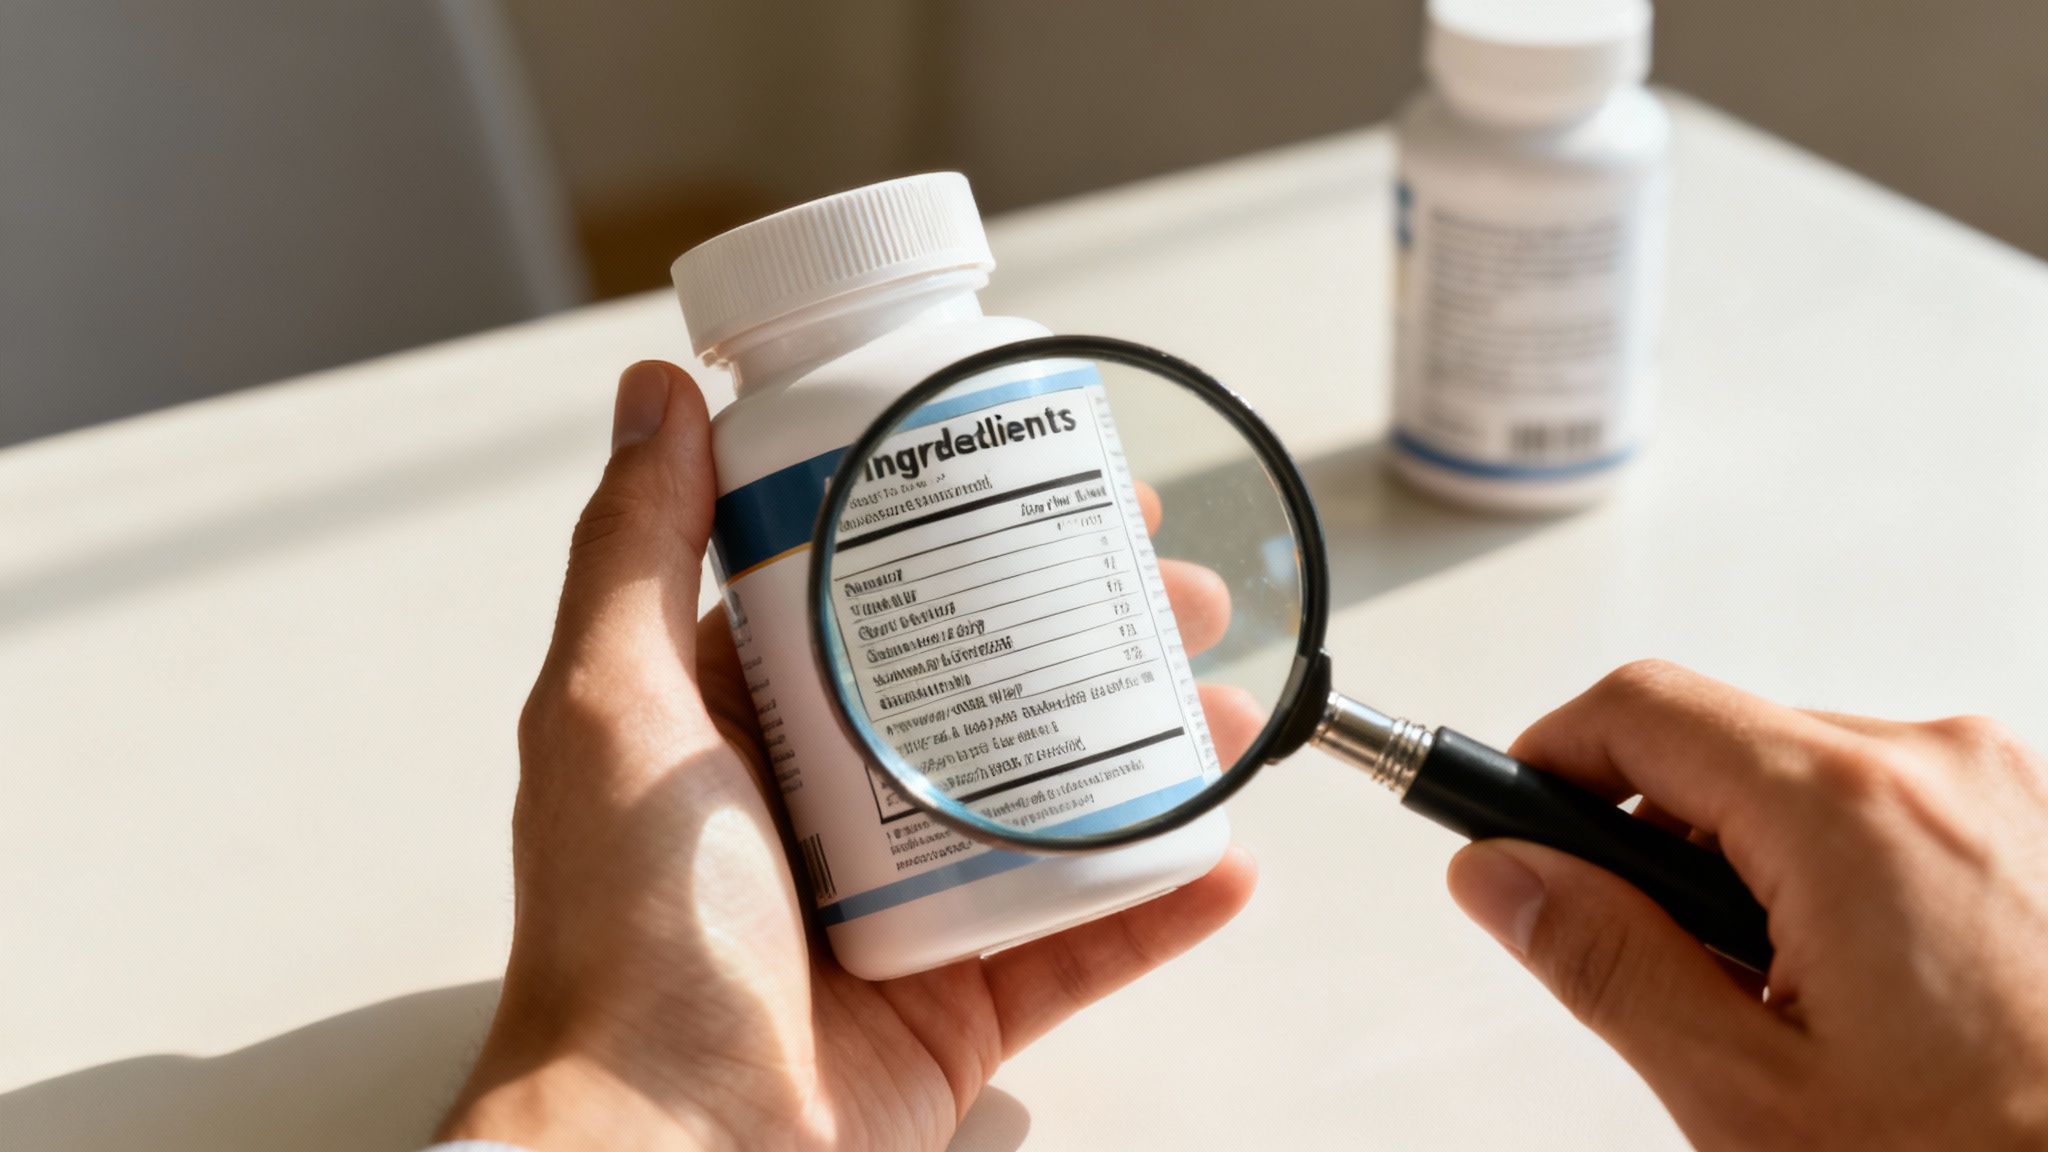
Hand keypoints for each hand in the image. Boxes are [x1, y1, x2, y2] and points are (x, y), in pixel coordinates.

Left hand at [437, 361, 1258, 1150]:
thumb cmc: (627, 947)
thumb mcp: (616, 710)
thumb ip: (634, 550)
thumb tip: (652, 398)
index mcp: (741, 727)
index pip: (871, 594)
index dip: (972, 531)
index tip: (1065, 488)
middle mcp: (821, 808)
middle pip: (988, 691)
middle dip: (1099, 634)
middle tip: (1186, 597)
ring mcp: (897, 909)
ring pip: (1051, 807)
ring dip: (1155, 755)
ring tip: (1236, 712)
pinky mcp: (955, 1008)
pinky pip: (1079, 941)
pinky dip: (1158, 900)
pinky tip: (1223, 850)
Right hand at [1446, 660, 2047, 1149]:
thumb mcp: (1748, 1094)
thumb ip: (1602, 962)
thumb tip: (1501, 876)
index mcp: (1852, 812)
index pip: (1639, 708)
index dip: (1546, 762)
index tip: (1510, 825)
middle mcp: (1939, 768)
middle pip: (1722, 746)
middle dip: (1658, 843)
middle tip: (1659, 973)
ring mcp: (2004, 791)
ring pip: (1803, 784)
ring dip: (1753, 869)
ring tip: (1787, 1010)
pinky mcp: (2035, 827)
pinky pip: (1887, 812)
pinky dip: (1836, 880)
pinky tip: (1864, 995)